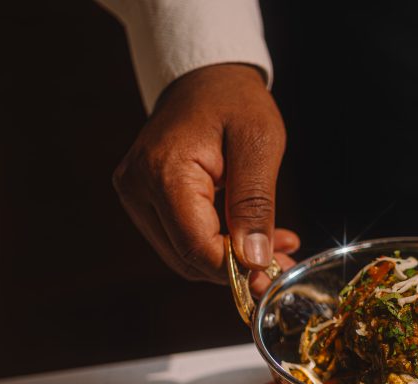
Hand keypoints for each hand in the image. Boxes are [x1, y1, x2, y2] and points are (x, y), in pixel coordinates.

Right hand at [113, 63, 297, 291]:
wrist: (204, 78)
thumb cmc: (233, 101)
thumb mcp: (258, 144)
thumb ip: (255, 204)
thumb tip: (254, 261)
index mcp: (163, 172)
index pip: (196, 247)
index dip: (236, 268)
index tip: (274, 271)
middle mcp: (137, 187)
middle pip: (187, 258)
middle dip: (237, 268)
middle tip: (282, 259)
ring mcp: (134, 195)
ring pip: (183, 256)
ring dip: (229, 261)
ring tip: (273, 246)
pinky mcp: (142, 200)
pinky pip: (179, 239)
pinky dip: (215, 246)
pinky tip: (248, 236)